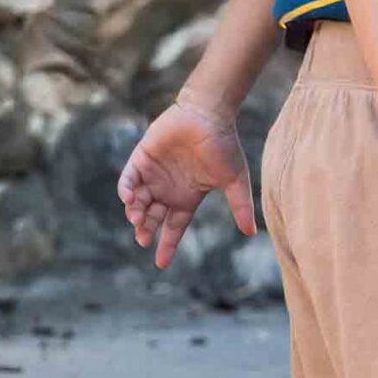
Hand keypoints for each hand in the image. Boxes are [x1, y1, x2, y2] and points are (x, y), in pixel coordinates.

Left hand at [116, 94, 256, 268]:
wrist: (209, 114)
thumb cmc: (224, 145)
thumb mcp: (234, 180)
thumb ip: (240, 206)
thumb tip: (252, 233)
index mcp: (187, 198)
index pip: (174, 227)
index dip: (167, 244)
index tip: (160, 263)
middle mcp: (168, 189)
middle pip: (152, 217)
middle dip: (146, 230)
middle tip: (143, 238)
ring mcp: (153, 174)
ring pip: (138, 201)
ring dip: (135, 212)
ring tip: (137, 218)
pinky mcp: (142, 157)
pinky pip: (128, 178)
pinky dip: (125, 189)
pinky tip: (128, 199)